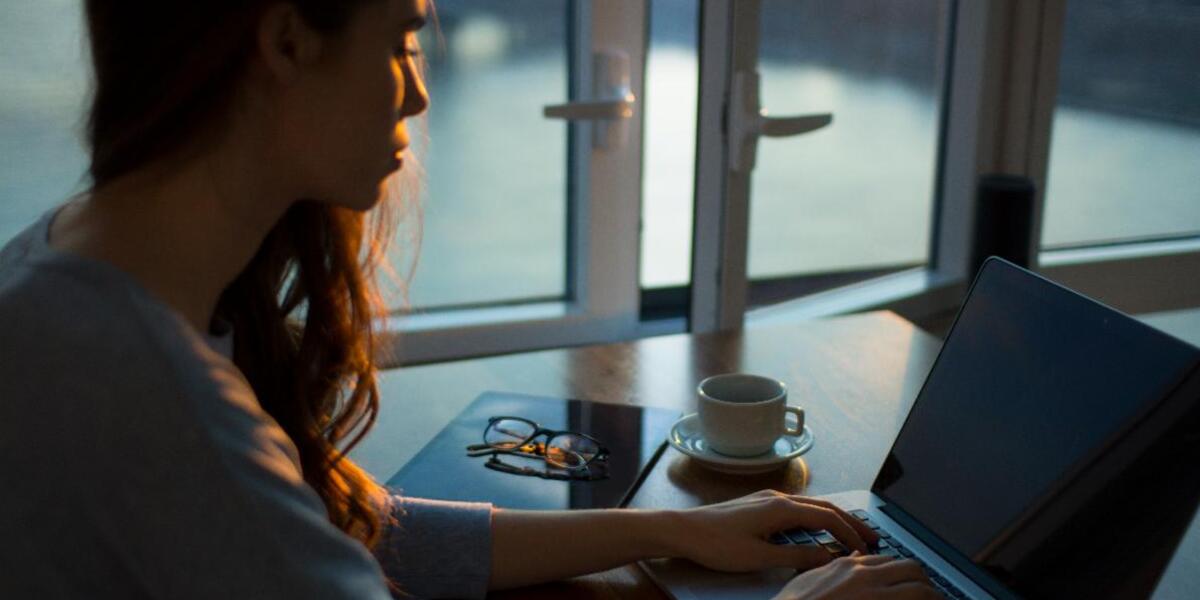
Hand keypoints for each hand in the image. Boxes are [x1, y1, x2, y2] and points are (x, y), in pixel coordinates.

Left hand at [664, 490, 879, 572]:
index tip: (865, 549)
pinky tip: (817, 528)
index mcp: (781, 508)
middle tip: (872, 536)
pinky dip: (816, 517)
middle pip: (825, 507)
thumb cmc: (716, 543)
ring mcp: (767, 498)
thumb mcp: (760, 557)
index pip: (827, 518)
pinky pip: (797, 507)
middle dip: (851, 521)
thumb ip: (797, 557)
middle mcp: (778, 497)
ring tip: (851, 533)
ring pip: (811, 505)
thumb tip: (828, 557)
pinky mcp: (759, 504)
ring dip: (834, 518)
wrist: (684, 529)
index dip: (850, 533)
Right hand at [772, 553, 938, 599]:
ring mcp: (877, 599)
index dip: (904, 574)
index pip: (891, 561)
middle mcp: (868, 579)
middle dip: (926, 583)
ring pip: (924, 592)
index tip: (912, 584)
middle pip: (912, 570)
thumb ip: (833, 568)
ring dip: (933, 598)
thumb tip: (854, 558)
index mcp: (850, 568)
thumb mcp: (809, 581)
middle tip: (930, 597)